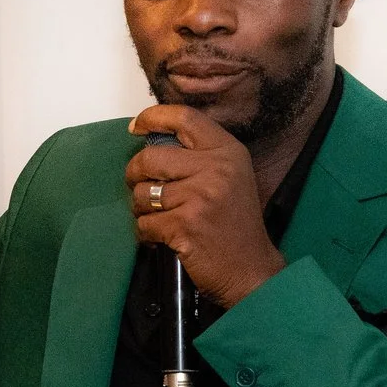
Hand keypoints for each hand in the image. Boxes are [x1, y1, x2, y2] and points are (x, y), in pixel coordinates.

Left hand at [126, 105, 288, 305]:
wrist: (251, 270)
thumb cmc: (234, 222)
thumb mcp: (228, 176)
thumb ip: (198, 155)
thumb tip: (149, 138)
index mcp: (228, 151)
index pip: (185, 118)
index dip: (153, 117)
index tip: (135, 127)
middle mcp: (216, 168)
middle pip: (150, 157)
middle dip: (135, 174)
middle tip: (144, 190)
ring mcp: (200, 196)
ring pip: (142, 192)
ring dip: (143, 209)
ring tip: (162, 218)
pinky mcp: (184, 224)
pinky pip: (144, 222)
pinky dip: (147, 233)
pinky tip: (164, 238)